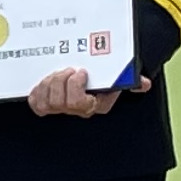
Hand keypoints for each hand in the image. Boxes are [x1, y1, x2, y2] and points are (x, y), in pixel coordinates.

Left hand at [28, 63, 145, 117]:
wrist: (90, 78)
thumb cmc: (104, 78)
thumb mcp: (118, 77)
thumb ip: (131, 81)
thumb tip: (144, 84)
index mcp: (96, 104)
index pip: (82, 104)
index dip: (76, 88)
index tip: (81, 72)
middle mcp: (78, 110)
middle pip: (61, 104)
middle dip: (61, 84)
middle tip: (67, 70)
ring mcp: (60, 109)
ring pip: (47, 104)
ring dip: (49, 85)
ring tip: (56, 73)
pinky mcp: (45, 105)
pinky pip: (36, 104)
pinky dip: (37, 91)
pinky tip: (43, 81)